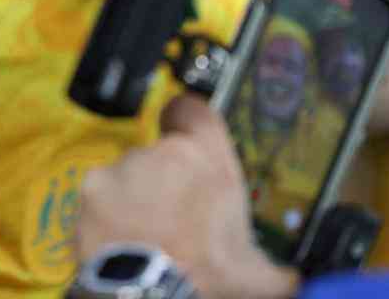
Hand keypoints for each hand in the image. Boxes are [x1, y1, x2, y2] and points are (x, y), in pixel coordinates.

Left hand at [78, 93, 299, 298]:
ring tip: (148, 236)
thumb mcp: (257, 274)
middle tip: (177, 220)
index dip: (188, 120)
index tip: (187, 135)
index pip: (192, 109)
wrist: (150, 296)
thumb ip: (278, 267)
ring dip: (136, 198)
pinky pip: (101, 194)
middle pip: (162, 154)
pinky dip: (106, 212)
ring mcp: (125, 167)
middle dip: (167, 180)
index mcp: (208, 158)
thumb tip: (294, 281)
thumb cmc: (205, 278)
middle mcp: (164, 152)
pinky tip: (121, 240)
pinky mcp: (93, 187)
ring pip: (130, 174)